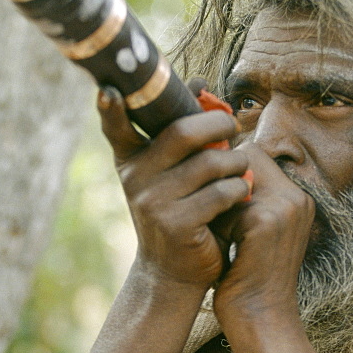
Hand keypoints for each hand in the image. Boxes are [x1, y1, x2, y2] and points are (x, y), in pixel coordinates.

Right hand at [97, 87, 250, 290]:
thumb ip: (184, 131)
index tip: (110, 90)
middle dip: (218, 124)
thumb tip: (200, 81)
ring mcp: (154, 202)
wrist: (174, 270)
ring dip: (237, 162)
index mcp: (132, 159)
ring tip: (242, 168)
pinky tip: (241, 194)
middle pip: (183, 132)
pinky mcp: (177, 224)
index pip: (117, 128)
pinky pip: (221, 192)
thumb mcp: (174, 172)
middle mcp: (136, 178)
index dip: (111, 109)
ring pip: (210, 162)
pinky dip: (240, 189)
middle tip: (233, 127)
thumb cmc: (182, 209)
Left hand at [212, 144, 314, 323]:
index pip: (256, 155)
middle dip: (224, 180)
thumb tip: (211, 163)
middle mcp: (297, 198)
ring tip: (223, 235)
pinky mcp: (266, 221)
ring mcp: (286, 207)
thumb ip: (245, 200)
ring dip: (221, 204)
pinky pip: (227, 203)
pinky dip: (220, 225)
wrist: (260, 320)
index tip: (218, 199)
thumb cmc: (248, 278)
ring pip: (234, 178)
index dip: (231, 171)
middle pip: (247, 157)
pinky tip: (225, 248)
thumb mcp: (253, 233)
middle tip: (218, 215)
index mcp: (298, 199)